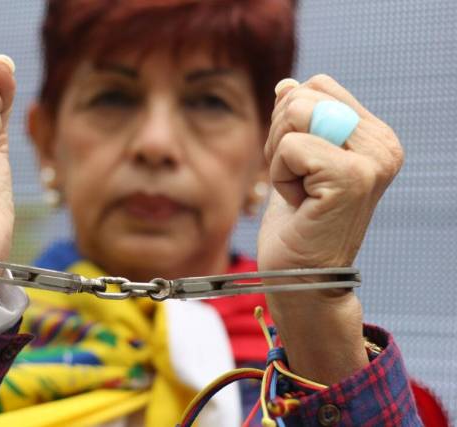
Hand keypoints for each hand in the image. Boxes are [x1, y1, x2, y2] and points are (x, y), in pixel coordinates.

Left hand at [257, 75, 403, 382]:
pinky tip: (300, 204)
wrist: (302, 277)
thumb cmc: (298, 221)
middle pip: (300, 97)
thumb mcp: (294, 160)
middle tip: (297, 182)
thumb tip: (287, 83)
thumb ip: (297, 119)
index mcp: (374, 135)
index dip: (289, 123)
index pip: (315, 86)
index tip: (300, 166)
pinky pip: (291, 148)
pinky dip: (280, 176)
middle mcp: (383, 144)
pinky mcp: (353, 177)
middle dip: (280, 139)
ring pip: (294, 115)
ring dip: (279, 159)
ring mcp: (373, 160)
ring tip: (300, 193)